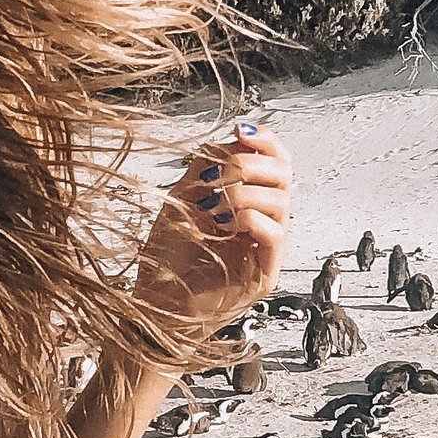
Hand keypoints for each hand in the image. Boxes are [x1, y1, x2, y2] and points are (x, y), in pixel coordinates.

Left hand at [136, 122, 290, 333]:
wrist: (153, 307)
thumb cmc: (165, 260)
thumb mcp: (182, 199)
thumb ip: (207, 167)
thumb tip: (233, 136)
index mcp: (248, 202)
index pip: (275, 162)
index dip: (265, 141)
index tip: (241, 130)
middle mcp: (262, 223)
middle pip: (285, 176)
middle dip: (251, 164)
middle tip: (221, 175)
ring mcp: (266, 249)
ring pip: (281, 202)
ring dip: (244, 192)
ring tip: (214, 206)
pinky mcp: (266, 274)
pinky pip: (276, 233)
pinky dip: (250, 218)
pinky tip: (224, 223)